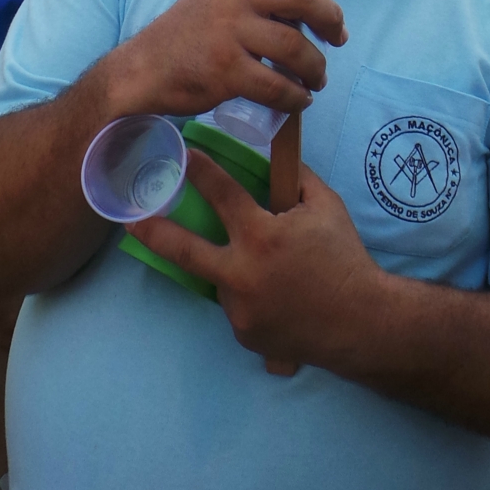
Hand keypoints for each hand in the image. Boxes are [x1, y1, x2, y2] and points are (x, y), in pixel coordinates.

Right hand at [108, 0, 346, 120]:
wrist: (143, 69)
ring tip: (314, 82)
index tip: (335, 26)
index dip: (323, 7)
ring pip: (294, 49)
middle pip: (302, 3)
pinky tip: (296, 101)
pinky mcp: (225, 71)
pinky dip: (294, 97)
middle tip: (336, 46)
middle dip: (329, 25)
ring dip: (314, 70)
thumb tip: (310, 12)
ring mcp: (229, 33)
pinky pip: (276, 86)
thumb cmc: (188, 36)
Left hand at [129, 150, 379, 367]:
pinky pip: (238, 306)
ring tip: (272, 274)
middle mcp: (242, 274)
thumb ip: (295, 181)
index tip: (180, 153)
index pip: (223, 194)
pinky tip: (279, 296)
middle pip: (185, 251)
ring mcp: (240, 310)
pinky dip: (251, 295)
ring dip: (234, 269)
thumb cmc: (345, 257)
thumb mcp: (325, 207)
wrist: (362, 323)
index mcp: (262, 236)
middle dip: (153, 231)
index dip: (200, 170)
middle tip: (128, 218)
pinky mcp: (244, 335)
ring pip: (223, 279)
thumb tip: (274, 160)